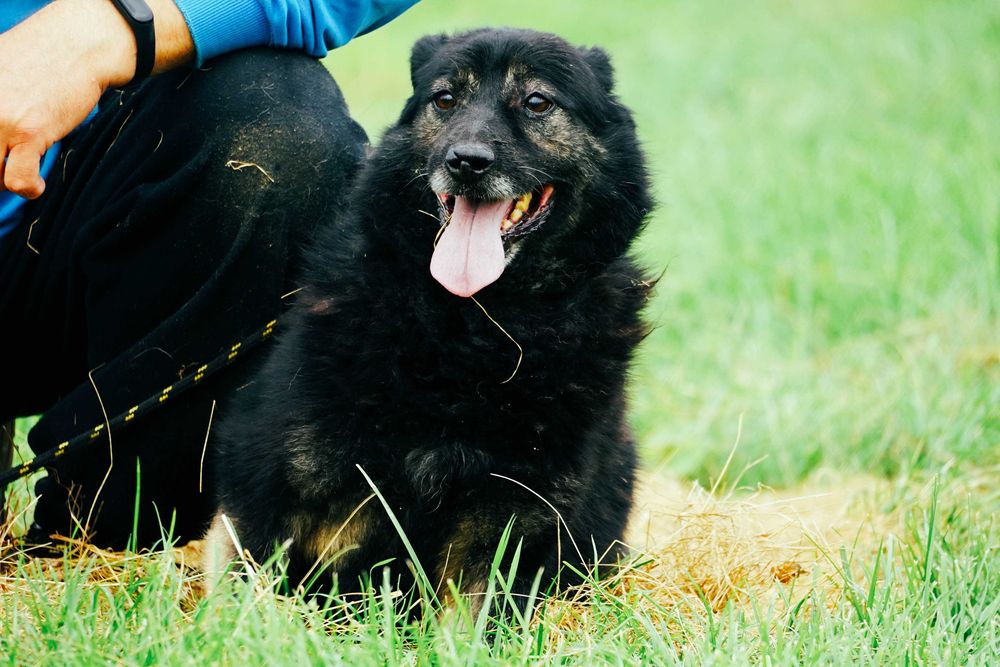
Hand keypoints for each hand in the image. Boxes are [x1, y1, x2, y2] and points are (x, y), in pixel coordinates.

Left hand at [0, 0, 193, 198]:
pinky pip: (18, 180)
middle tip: (9, 164)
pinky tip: (38, 183)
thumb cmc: (41, 58)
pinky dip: (29, 188)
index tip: (3, 155)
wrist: (78, 45)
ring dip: (5, 181)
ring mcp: (0, 120)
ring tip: (22, 171)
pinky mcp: (29, 132)